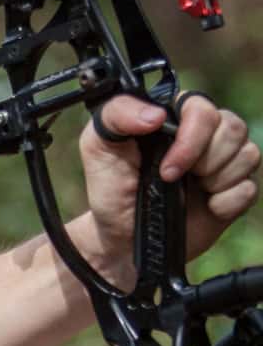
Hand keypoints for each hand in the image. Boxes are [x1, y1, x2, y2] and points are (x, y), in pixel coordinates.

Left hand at [79, 93, 258, 285]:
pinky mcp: (235, 192)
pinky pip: (249, 188)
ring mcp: (223, 163)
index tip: (167, 167)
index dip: (191, 137)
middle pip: (233, 128)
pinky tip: (205, 207)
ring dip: (214, 179)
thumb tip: (156, 114)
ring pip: (248, 154)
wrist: (122, 237)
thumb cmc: (111, 189)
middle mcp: (205, 135)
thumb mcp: (98, 146)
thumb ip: (116, 114)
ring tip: (185, 191)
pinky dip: (225, 202)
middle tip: (171, 179)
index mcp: (174, 117)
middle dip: (202, 160)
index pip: (202, 107)